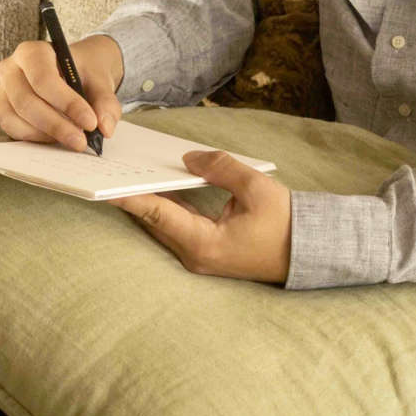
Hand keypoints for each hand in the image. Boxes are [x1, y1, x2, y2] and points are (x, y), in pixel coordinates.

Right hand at [0, 34, 124, 151]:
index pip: (43, 79)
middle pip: (26, 102)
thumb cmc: (82, 72)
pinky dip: (36, 138)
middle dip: (56, 125)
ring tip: (72, 139)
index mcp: (31, 52)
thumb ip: (105, 101)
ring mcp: (3, 92)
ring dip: (46, 135)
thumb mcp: (99, 80)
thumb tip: (105, 127)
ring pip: (16, 119)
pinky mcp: (4, 111)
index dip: (66, 103)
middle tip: (81, 140)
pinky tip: (56, 139)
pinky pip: (13, 130)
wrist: (74, 72)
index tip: (90, 122)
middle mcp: (10, 69)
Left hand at [110, 150, 291, 283]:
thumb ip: (220, 168)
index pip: (158, 215)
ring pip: (163, 225)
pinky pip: (176, 228)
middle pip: (153, 221)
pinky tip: (155, 188)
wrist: (310, 252)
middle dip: (133, 196)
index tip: (106, 185)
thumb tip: (188, 158)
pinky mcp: (205, 252)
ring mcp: (199, 257)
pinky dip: (165, 208)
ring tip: (126, 175)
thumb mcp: (256, 187)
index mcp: (204, 243)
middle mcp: (195, 255)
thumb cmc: (287, 223)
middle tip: (110, 171)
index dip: (131, 198)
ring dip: (147, 202)